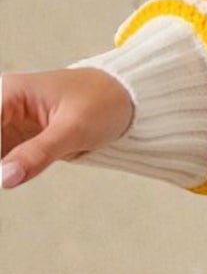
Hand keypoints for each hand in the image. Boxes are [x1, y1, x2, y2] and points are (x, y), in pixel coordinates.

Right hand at [1, 68, 135, 188]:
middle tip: (5, 180)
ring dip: (0, 169)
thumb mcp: (74, 129)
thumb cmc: (102, 103)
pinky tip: (9, 180)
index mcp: (8, 93)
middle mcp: (2, 106)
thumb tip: (3, 179)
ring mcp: (7, 125)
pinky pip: (1, 160)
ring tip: (8, 180)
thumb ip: (38, 154)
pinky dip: (3, 172)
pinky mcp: (18, 140)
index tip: (0, 173)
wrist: (127, 100)